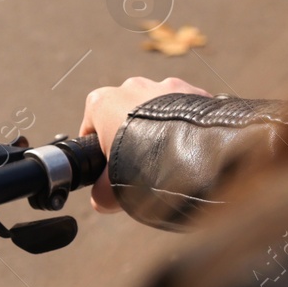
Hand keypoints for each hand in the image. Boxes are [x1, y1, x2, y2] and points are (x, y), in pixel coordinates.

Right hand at [80, 76, 210, 211]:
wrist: (194, 158)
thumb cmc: (142, 168)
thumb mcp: (109, 188)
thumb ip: (100, 192)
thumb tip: (102, 201)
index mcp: (101, 103)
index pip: (91, 127)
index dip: (97, 150)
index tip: (108, 166)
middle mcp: (132, 87)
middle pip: (124, 113)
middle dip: (131, 134)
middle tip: (141, 163)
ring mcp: (166, 85)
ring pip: (158, 110)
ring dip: (161, 128)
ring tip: (170, 156)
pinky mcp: (196, 92)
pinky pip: (187, 110)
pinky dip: (187, 126)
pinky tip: (191, 148)